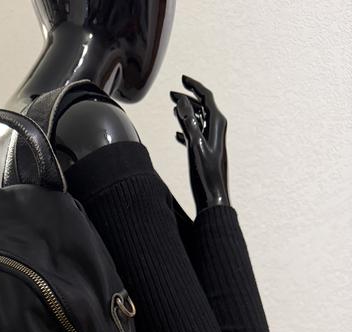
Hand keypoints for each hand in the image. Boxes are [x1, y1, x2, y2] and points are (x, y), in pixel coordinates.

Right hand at [170, 75, 229, 211]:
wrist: (213, 198)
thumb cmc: (206, 175)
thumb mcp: (195, 145)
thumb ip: (188, 122)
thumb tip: (181, 100)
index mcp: (217, 125)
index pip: (206, 98)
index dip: (194, 86)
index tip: (182, 79)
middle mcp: (216, 130)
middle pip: (201, 107)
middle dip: (186, 98)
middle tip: (170, 93)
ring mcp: (210, 141)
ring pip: (197, 120)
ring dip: (185, 113)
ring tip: (172, 107)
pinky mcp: (205, 152)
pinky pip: (195, 135)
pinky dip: (185, 130)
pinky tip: (176, 134)